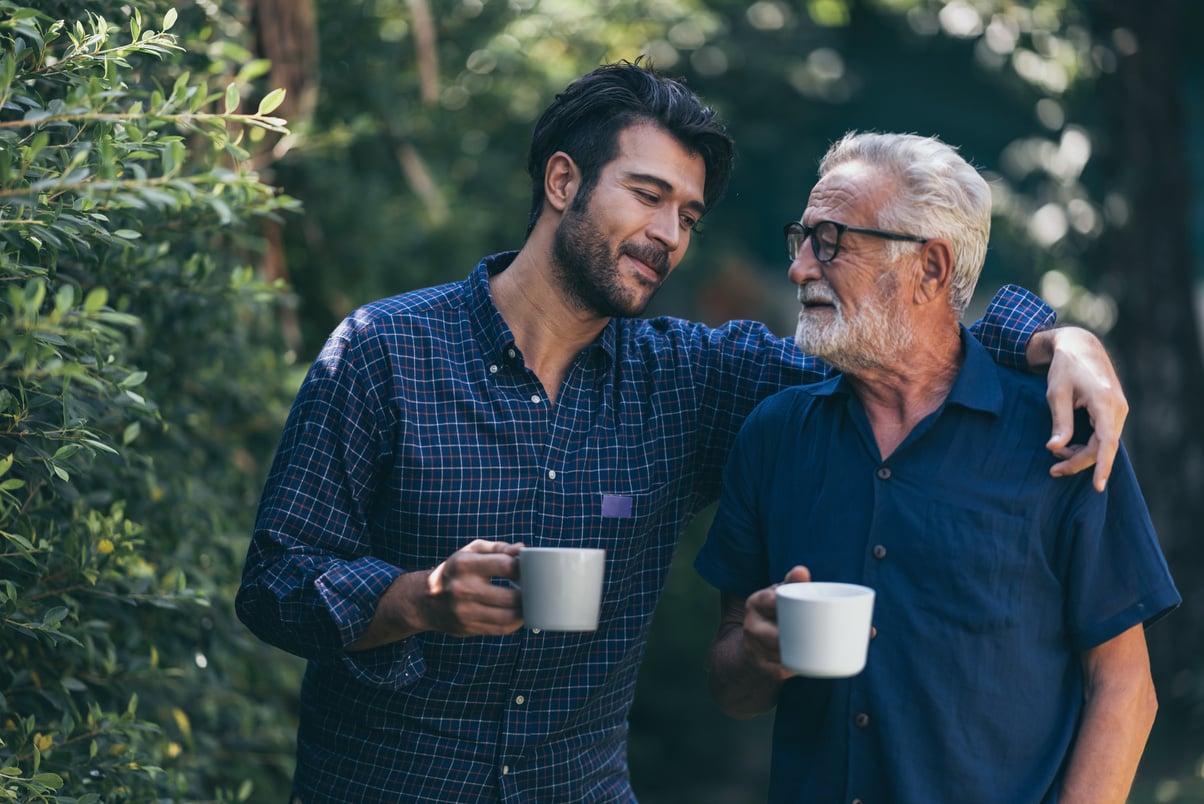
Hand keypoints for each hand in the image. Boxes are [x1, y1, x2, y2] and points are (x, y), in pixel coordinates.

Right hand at [420, 539, 524, 635]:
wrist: (426, 600)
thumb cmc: (456, 570)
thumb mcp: (471, 551)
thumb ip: (498, 548)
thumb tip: (522, 549)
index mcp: (465, 564)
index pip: (506, 565)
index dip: (524, 567)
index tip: (529, 569)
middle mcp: (463, 589)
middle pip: (512, 596)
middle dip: (529, 593)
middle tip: (535, 588)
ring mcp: (465, 612)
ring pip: (509, 617)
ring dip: (525, 611)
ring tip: (529, 602)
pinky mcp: (469, 628)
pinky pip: (501, 629)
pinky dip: (515, 623)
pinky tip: (517, 614)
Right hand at [742, 565, 810, 678]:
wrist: (754, 636)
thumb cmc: (775, 611)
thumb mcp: (780, 594)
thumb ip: (793, 583)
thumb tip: (802, 570)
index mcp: (755, 602)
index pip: (770, 602)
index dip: (785, 606)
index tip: (806, 609)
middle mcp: (750, 625)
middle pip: (773, 634)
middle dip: (793, 636)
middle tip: (821, 635)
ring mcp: (752, 647)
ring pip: (777, 653)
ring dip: (796, 654)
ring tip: (817, 651)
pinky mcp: (759, 665)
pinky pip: (777, 670)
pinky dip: (791, 669)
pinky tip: (803, 667)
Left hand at [1029, 326, 1127, 490]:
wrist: (1080, 346)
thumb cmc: (1065, 367)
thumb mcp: (1056, 393)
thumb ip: (1060, 421)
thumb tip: (1056, 448)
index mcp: (1105, 402)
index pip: (1107, 442)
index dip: (1102, 466)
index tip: (1097, 486)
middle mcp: (1118, 408)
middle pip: (1103, 447)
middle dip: (1079, 462)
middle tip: (1053, 471)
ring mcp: (1118, 410)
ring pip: (1103, 444)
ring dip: (1081, 454)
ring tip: (1056, 455)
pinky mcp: (1113, 411)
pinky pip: (1103, 436)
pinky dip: (1086, 444)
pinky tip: (1067, 447)